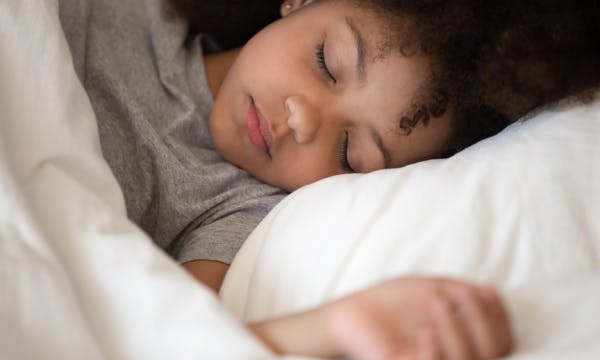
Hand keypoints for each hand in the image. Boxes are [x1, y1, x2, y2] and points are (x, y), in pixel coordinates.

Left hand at [326, 277, 512, 359]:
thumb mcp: (432, 289)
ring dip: (457, 331)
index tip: (487, 289)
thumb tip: (489, 292)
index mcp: (464, 341)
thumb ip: (461, 292)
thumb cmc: (393, 302)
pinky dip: (434, 351)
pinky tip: (426, 330)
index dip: (501, 316)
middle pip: (492, 353)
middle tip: (460, 295)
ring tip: (438, 302)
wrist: (355, 312)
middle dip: (483, 322)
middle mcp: (453, 356)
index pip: (502, 340)